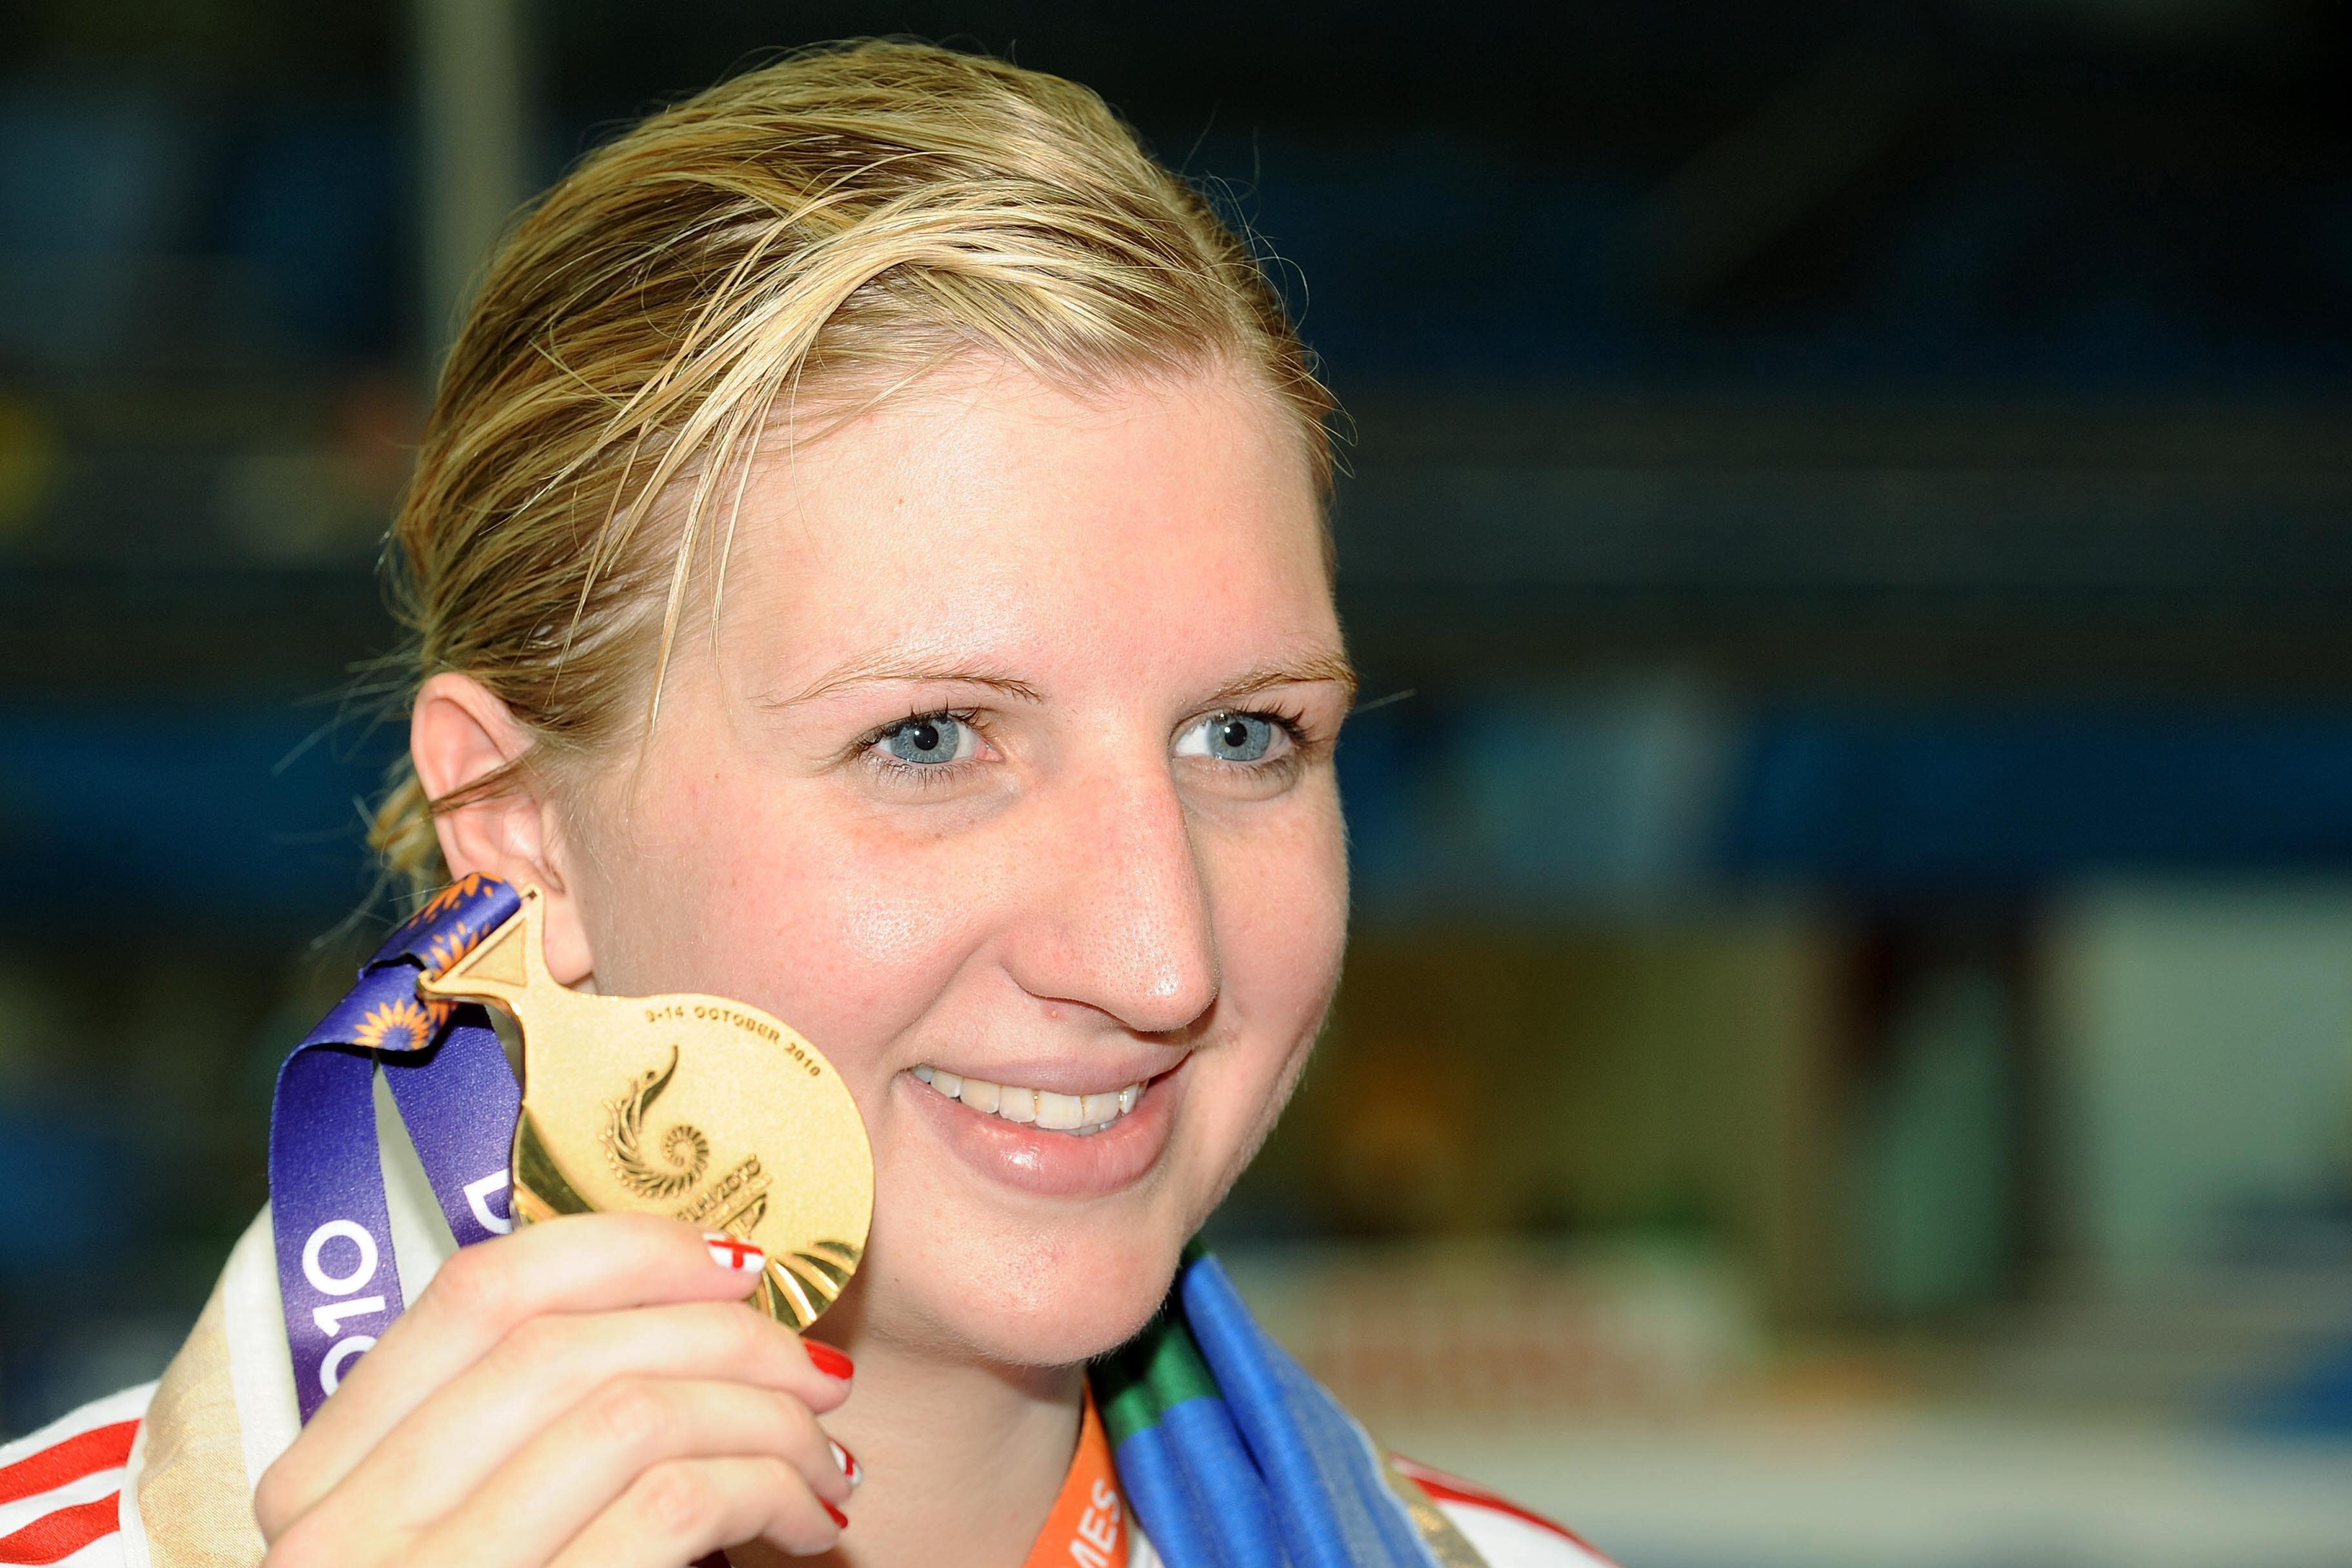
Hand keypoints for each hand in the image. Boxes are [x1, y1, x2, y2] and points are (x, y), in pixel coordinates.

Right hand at [255, 1214, 855, 1566]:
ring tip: (822, 1456)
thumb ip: (537, 1426)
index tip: (734, 1264)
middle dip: (724, 1332)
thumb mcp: (485, 1526)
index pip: (475, 1292)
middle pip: (566, 1344)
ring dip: (763, 1417)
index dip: (625, 1249)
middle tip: (813, 1364)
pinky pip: (675, 1502)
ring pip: (632, 1415)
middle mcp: (339, 1537)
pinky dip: (769, 1487)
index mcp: (323, 1483)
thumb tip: (701, 1291)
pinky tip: (806, 1521)